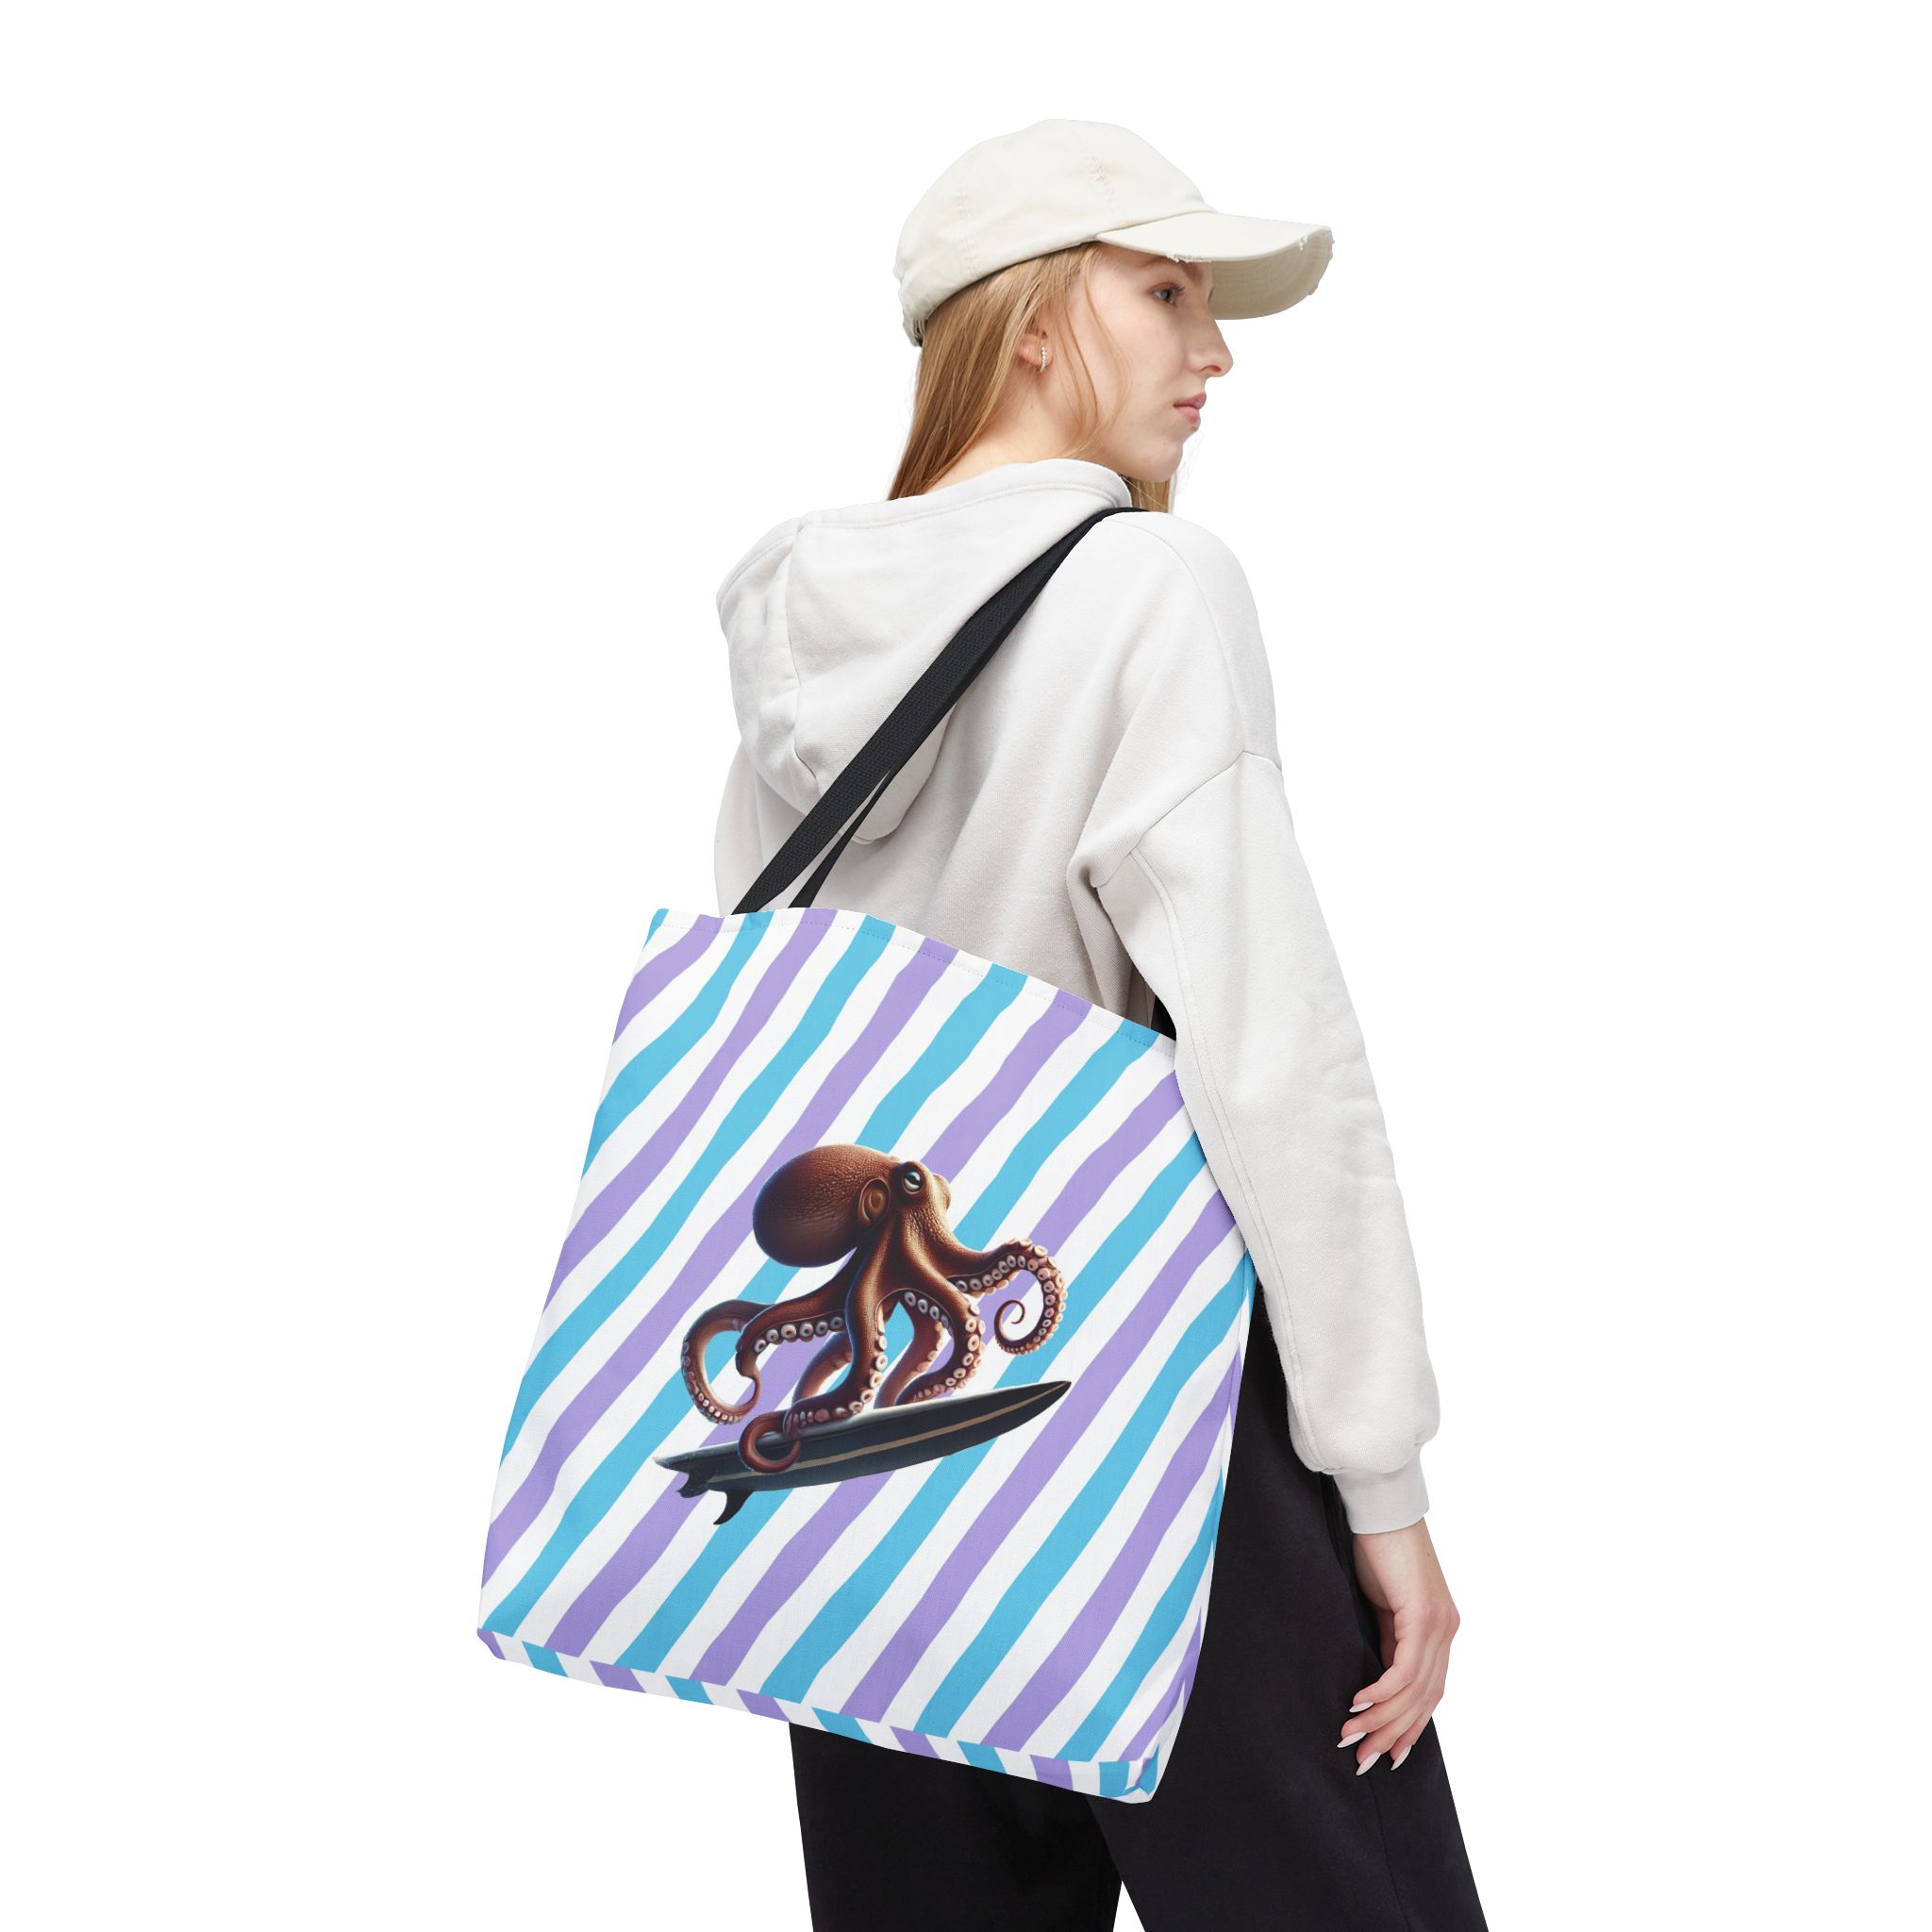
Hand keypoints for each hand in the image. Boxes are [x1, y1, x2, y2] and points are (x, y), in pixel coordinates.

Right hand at [1335, 1515, 1459, 1774]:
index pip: (1429, 1693)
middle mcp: (1445, 1630)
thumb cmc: (1375, 1547)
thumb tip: (1371, 1676)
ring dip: (1381, 1720)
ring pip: (1415, 1691)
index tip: (1387, 1756)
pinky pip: (1404, 1669)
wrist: (1379, 1504)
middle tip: (1362, 1760)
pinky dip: (1381, 1693)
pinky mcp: (1422, 1614)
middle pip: (1424, 1700)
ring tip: (1351, 1738)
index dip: (1409, 1727)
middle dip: (1392, 1735)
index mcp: (1438, 1629)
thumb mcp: (1380, 1603)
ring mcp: (1438, 1623)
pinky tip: (1357, 1705)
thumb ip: (1384, 1637)